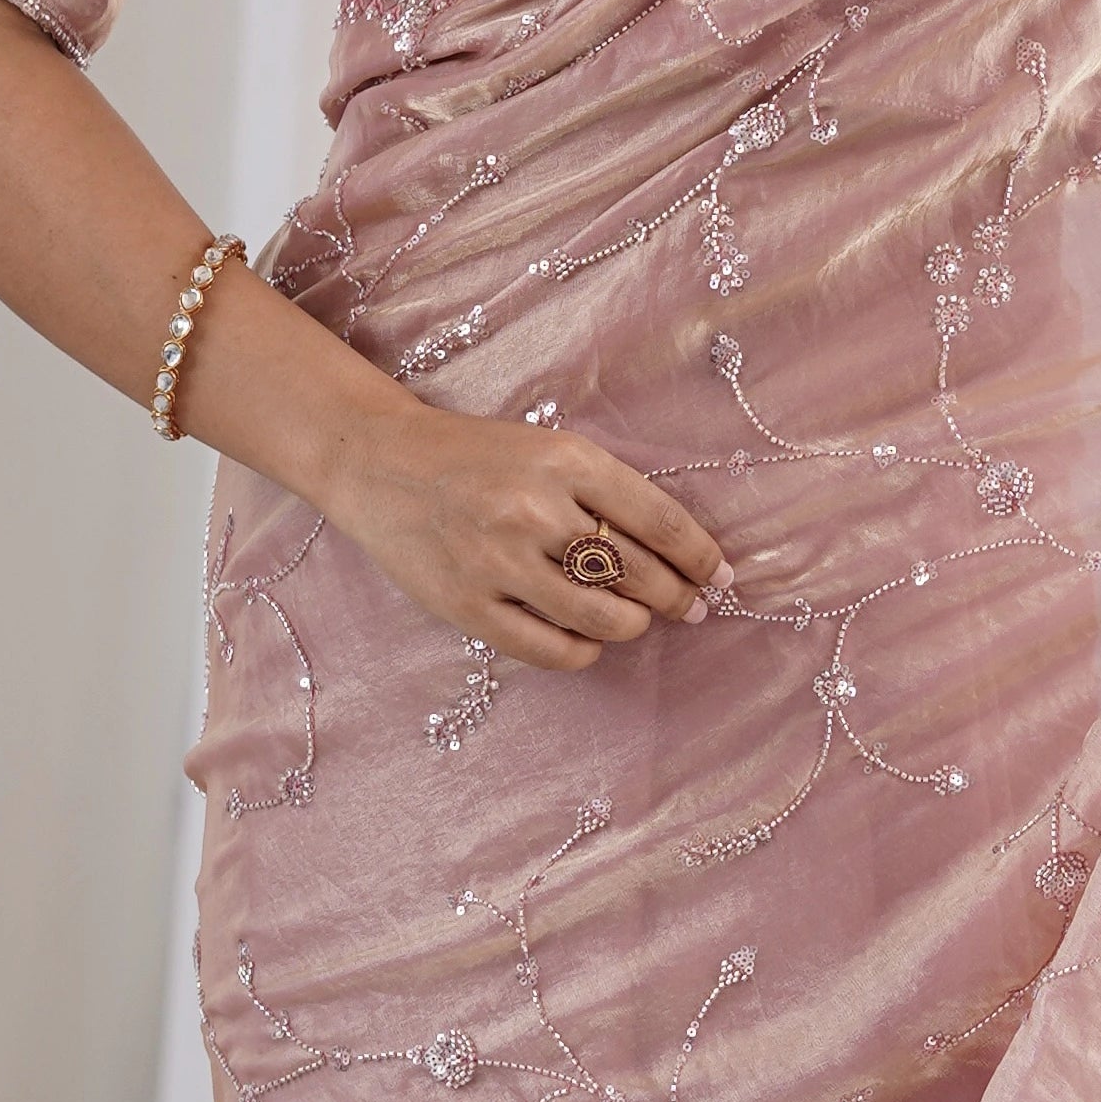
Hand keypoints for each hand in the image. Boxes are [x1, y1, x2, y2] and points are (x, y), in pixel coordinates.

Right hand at [324, 398, 731, 670]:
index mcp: (565, 460)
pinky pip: (551, 650)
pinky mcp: (470, 606)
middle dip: (676, 597)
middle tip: (689, 608)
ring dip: (631, 625)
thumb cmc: (475, 457)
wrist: (379, 464)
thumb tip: (677, 554)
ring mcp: (500, 562)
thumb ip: (604, 492)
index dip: (701, 556)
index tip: (721, 576)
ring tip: (634, 620)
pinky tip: (587, 641)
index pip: (659, 520)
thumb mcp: (546, 449)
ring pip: (601, 617)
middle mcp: (535, 509)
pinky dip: (583, 652)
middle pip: (638, 573)